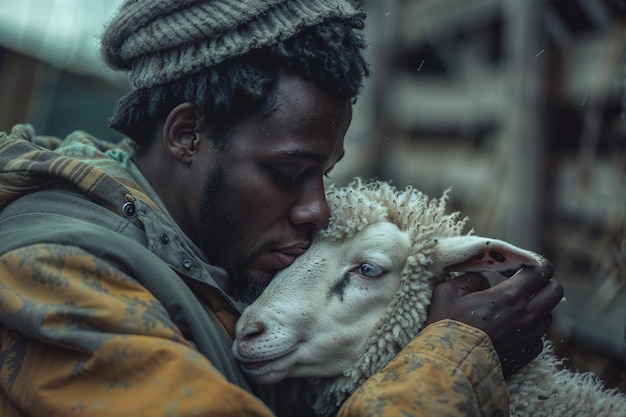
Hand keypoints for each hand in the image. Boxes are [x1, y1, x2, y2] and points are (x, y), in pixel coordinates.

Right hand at [426, 263, 562, 375]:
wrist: (450, 367)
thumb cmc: (446, 328)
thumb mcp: (447, 291)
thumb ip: (470, 277)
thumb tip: (483, 280)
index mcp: (510, 296)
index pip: (541, 269)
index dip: (532, 262)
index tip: (516, 265)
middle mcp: (527, 316)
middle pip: (555, 291)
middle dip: (543, 282)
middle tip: (522, 283)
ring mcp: (530, 337)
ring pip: (548, 314)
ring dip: (536, 306)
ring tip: (512, 307)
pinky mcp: (527, 354)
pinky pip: (538, 336)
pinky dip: (529, 329)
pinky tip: (508, 328)